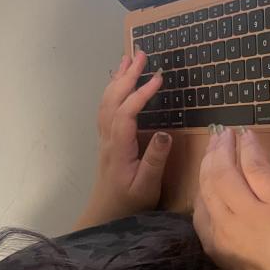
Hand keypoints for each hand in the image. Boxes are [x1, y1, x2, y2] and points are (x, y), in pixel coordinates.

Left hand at [74, 50, 171, 229]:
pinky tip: (119, 83)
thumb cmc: (128, 204)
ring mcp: (105, 138)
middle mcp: (108, 138)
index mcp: (119, 147)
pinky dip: (113, 91)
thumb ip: (154, 160)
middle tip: (141, 53)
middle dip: (127, 76)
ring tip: (129, 59)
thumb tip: (164, 133)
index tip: (158, 77)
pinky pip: (106, 109)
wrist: (104, 215)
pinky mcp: (108, 141)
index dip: (141, 94)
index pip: (127, 113)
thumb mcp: (146, 186)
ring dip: (118, 79)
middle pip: (114, 100)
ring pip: (107, 102)